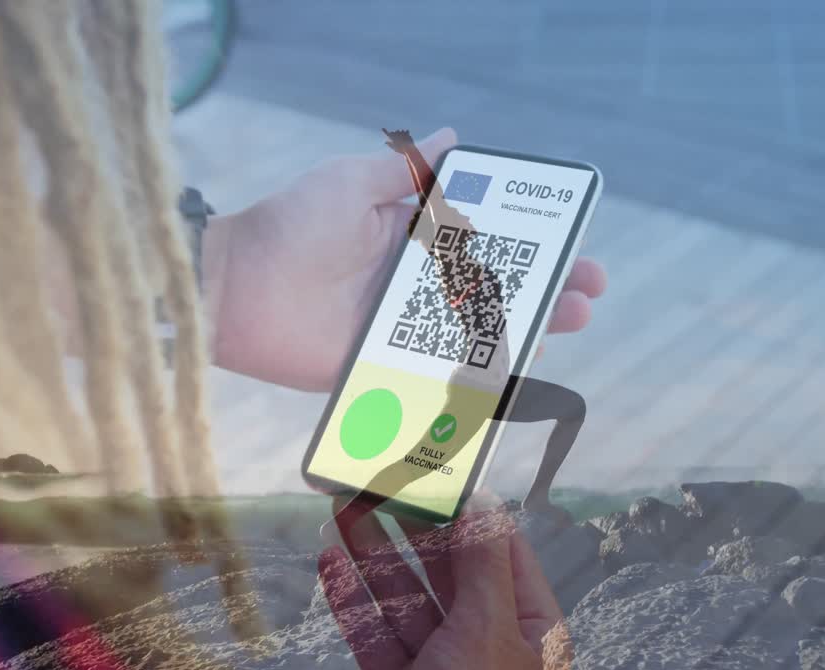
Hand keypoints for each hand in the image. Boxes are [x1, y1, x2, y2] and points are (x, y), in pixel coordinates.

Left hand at [203, 128, 607, 390]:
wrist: (235, 290)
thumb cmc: (290, 226)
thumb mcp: (352, 184)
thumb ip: (405, 171)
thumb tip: (454, 136)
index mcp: (411, 241)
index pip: (486, 243)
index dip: (531, 244)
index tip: (573, 242)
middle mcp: (414, 287)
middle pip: (495, 292)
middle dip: (547, 290)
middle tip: (589, 290)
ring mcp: (404, 331)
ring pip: (480, 334)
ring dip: (530, 330)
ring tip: (570, 320)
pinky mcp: (386, 369)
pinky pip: (442, 376)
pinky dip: (481, 378)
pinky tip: (520, 372)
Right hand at [317, 495, 571, 669]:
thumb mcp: (488, 630)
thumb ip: (480, 563)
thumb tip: (481, 502)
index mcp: (529, 625)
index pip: (498, 547)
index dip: (463, 506)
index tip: (427, 467)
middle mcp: (489, 643)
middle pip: (446, 570)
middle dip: (407, 526)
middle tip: (373, 481)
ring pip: (405, 601)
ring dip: (372, 556)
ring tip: (341, 508)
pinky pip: (378, 641)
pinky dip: (354, 605)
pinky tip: (331, 567)